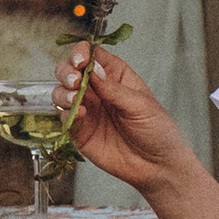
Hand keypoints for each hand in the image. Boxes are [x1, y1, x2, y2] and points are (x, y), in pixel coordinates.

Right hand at [58, 44, 201, 197]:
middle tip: (73, 80)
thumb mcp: (140, 105)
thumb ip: (113, 88)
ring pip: (61, 92)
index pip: (92, 55)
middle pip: (70, 70)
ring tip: (74, 99)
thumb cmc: (156, 130)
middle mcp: (97, 89)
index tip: (80, 60)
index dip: (82, 53)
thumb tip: (93, 69)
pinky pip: (64, 117)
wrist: (156, 166)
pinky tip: (81, 116)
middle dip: (66, 71)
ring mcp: (87, 109)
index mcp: (115, 76)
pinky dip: (66, 114)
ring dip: (62, 92)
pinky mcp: (80, 131)